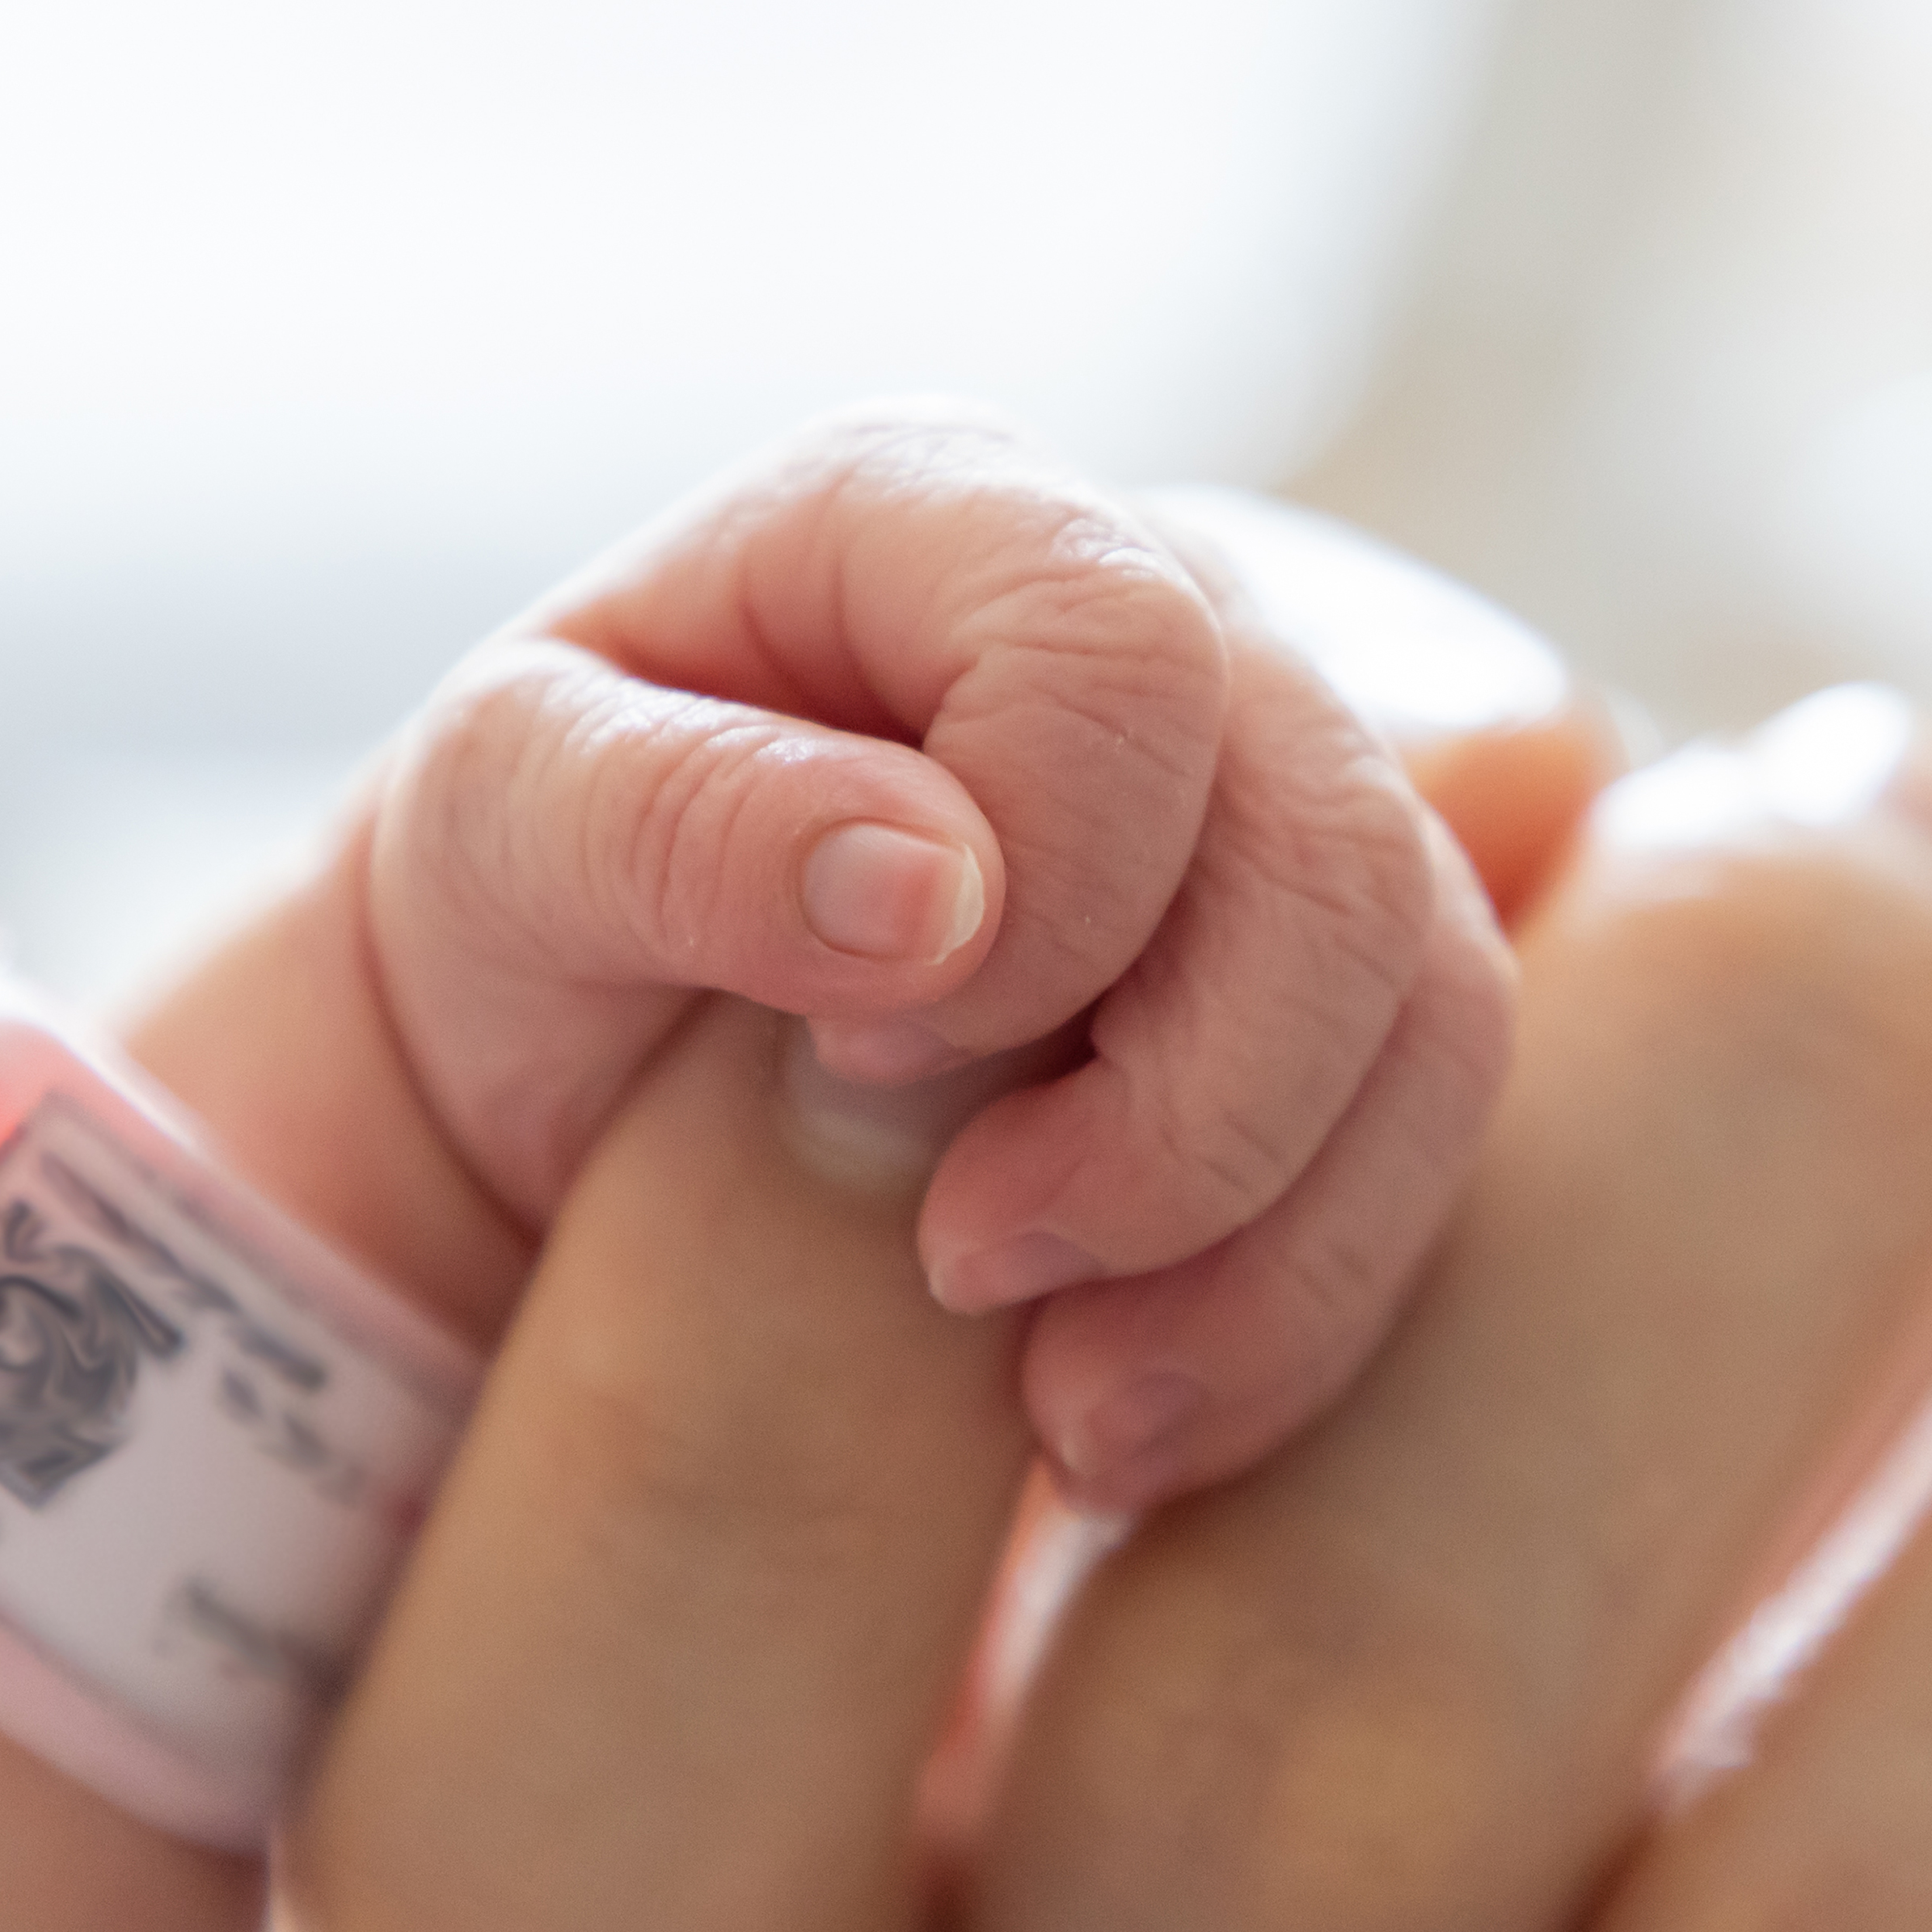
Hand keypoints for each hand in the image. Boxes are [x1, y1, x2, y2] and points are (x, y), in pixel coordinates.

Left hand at [365, 408, 1512, 1508]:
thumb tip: (933, 890)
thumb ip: (678, 819)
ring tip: (1055, 1407)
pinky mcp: (1345, 994)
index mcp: (947, 513)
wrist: (564, 1060)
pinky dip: (1294, 1315)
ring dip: (1259, 1248)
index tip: (860, 1049)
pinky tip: (1120, 1419)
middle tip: (967, 1261)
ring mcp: (1284, 804)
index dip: (1050, 880)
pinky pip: (1427, 1148)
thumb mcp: (498, 832)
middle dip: (1181, 1112)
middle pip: (1337, 848)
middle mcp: (1169, 619)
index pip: (1128, 653)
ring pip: (1434, 1010)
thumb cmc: (527, 901)